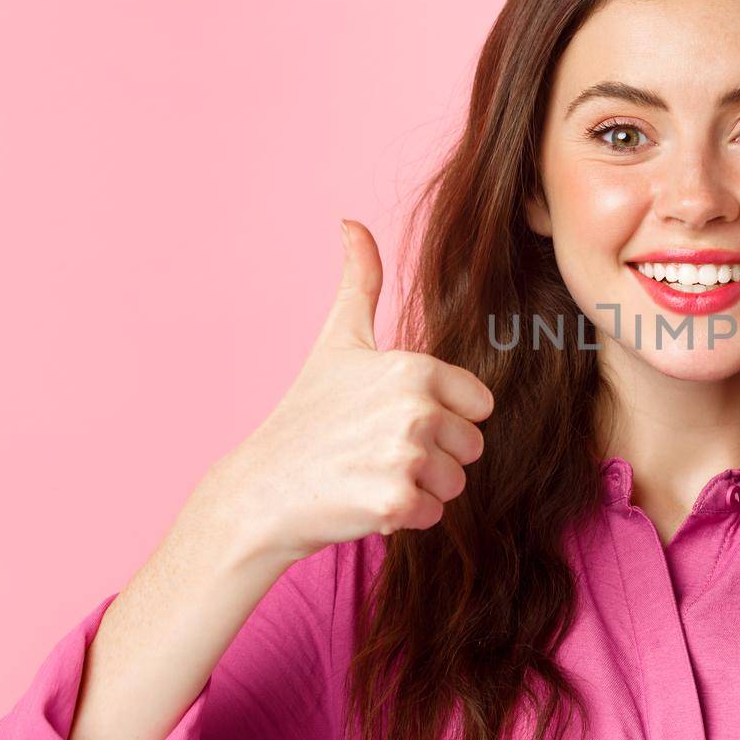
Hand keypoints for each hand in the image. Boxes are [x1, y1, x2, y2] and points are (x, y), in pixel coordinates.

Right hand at [190, 220, 494, 565]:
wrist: (260, 489)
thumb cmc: (305, 415)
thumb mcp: (336, 342)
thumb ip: (359, 282)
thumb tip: (351, 222)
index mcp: (414, 368)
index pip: (479, 405)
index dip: (444, 416)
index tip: (393, 417)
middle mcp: (415, 408)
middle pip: (471, 447)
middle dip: (434, 456)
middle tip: (377, 450)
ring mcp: (405, 456)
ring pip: (456, 483)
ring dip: (420, 487)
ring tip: (369, 473)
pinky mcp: (394, 502)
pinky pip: (434, 515)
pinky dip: (405, 516)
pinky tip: (363, 500)